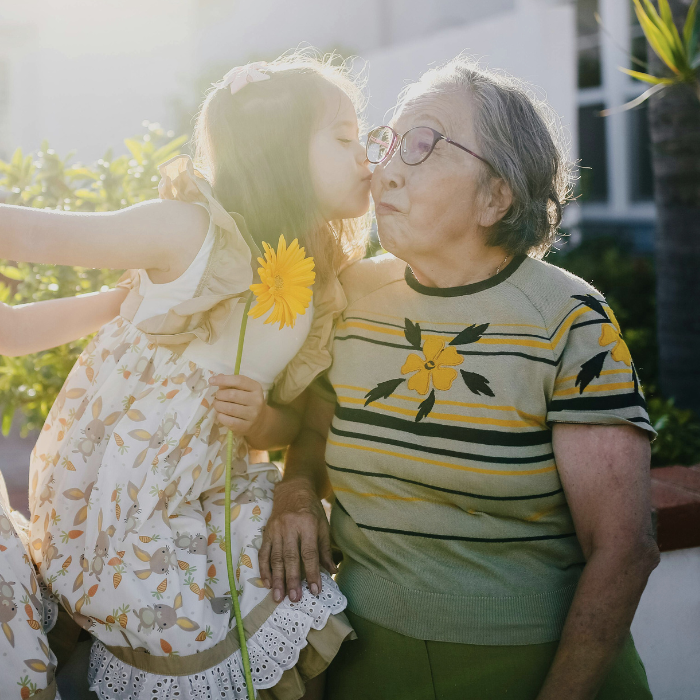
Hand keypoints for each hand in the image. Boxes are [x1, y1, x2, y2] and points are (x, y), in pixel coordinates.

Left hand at [210, 374, 265, 436]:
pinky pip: (228, 420)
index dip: (223, 380)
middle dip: (219, 395)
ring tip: (217, 405)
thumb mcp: (244, 389)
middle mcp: (256, 400)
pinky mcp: (246, 426)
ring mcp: (252, 415)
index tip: (211, 380)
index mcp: (256, 388)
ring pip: (229, 408)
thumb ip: (231, 383)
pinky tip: (221, 414)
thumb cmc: (248, 401)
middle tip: (217, 396)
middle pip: (232, 394)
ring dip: (218, 405)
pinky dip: (220, 416)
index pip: (239, 381)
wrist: (260, 421)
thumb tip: (216, 379)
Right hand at [258, 477, 336, 602]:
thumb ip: (325, 549)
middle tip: (294, 598)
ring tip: (278, 597)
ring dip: (277, 579)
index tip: (315, 590)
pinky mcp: (266, 532)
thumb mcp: (323, 525)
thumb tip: (333, 570)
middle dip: (292, 579)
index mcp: (308, 524)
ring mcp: (276, 529)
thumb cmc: (311, 509)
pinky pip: (263, 552)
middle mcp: (290, 527)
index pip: (310, 553)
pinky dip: (264, 569)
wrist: (292, 490)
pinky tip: (267, 583)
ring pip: (275, 557)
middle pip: (290, 557)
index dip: (312, 572)